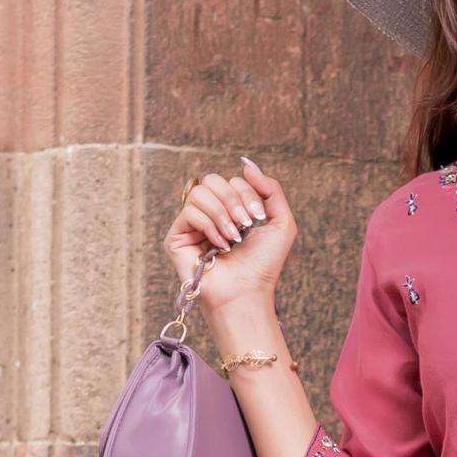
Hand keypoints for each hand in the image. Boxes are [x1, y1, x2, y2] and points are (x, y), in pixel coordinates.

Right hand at [163, 158, 295, 315]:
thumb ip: (271, 189)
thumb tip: (245, 163)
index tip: (258, 219)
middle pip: (212, 180)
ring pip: (199, 192)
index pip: (231, 180)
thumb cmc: (264, 265)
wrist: (248, 293)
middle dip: (234, 200)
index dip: (247, 193)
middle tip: (246, 225)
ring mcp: (190, 226)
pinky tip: (218, 246)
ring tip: (233, 239)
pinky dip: (209, 226)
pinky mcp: (176, 238)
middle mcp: (208, 214)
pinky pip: (189, 212)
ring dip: (222, 214)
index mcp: (229, 209)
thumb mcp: (280, 222)